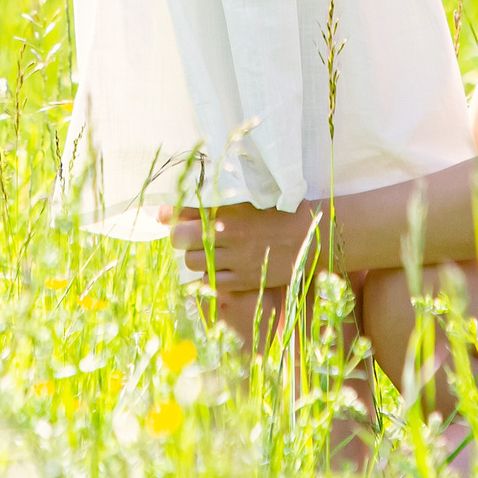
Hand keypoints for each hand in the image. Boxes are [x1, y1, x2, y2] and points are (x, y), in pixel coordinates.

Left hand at [162, 201, 332, 288]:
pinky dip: (210, 274)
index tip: (165, 214)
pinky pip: (211, 280)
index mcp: (229, 208)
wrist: (311, 235)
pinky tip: (220, 265)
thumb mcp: (250, 197)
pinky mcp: (243, 279)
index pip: (183, 210)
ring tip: (207, 249)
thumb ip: (215, 200)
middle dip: (179, 236)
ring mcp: (235, 258)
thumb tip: (175, 204)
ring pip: (192, 262)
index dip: (169, 213)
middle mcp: (228, 233)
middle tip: (188, 234)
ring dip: (194, 255)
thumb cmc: (280, 210)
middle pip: (180, 238)